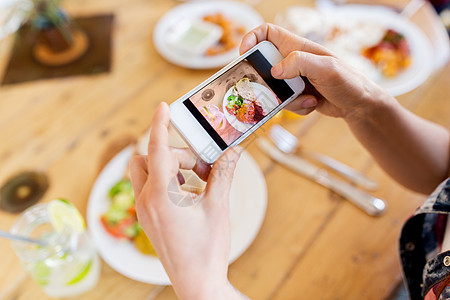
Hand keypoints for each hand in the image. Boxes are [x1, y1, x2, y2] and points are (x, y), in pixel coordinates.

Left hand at [130, 102, 246, 299]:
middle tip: (204, 166)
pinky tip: (191, 195)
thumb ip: (223, 174)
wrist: (197, 283)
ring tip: (199, 181)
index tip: (162, 106)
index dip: (160, 124)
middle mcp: (146, 200)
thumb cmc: (206, 250)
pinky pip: (151, 188)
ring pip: (148, 173)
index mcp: (161, 195)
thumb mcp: (218, 207)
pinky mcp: (148, 218)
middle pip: (152, 159)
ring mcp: (145, 211)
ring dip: (171, 168)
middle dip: (178, 154)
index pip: (158, 149)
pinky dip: (168, 182)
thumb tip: (233, 152)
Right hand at [239, 23, 392, 120]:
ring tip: (308, 98)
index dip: (252, 39)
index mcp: (297, 47)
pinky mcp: (296, 95)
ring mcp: (294, 79)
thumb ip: (299, 63)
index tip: (244, 54)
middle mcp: (292, 61)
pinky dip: (297, 107)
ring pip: (273, 89)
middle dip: (266, 81)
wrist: (359, 105)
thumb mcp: (325, 68)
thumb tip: (275, 71)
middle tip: (273, 89)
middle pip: (264, 66)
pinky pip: (284, 103)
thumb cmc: (348, 81)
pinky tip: (314, 103)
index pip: (267, 33)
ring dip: (287, 99)